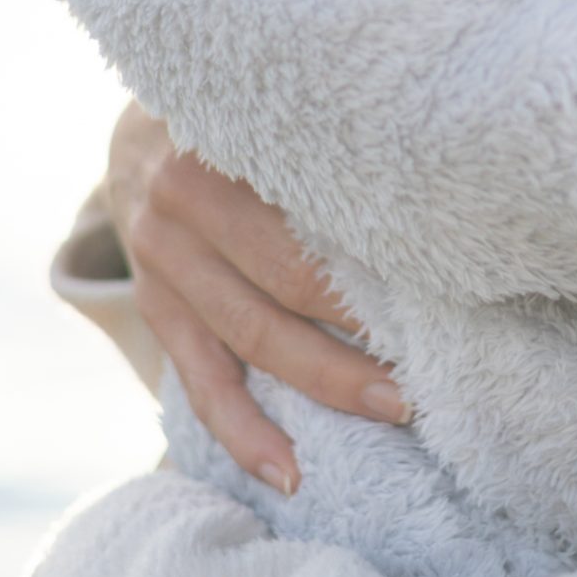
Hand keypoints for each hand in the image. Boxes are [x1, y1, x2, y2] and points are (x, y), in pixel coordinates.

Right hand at [109, 104, 410, 493]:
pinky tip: (287, 472)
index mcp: (217, 145)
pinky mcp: (155, 306)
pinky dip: (243, 431)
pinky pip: (199, 381)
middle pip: (284, 281)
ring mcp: (161, 261)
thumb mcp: (266, 104)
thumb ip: (325, 133)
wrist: (138, 129)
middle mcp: (180, 204)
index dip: (369, 251)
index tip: (438, 282)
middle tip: (428, 362)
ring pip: (250, 337)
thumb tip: (430, 178)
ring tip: (393, 410)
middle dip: (360, 331)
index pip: (306, 209)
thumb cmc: (238, 115)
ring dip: (325, 381)